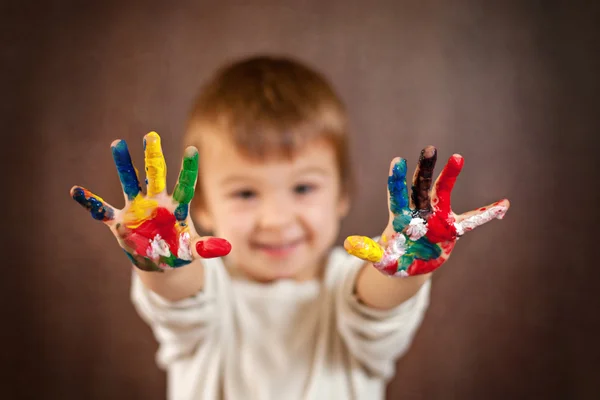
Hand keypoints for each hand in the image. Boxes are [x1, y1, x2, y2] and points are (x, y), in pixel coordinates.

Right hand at [70, 131, 230, 271]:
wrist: (159, 260)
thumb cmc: (179, 250)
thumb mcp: (193, 251)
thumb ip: (206, 247)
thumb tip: (228, 248)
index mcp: (176, 207)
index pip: (184, 185)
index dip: (188, 169)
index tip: (193, 149)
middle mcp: (156, 202)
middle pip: (155, 175)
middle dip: (153, 157)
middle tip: (151, 135)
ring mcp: (137, 210)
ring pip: (129, 183)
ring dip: (123, 165)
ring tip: (117, 143)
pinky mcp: (120, 222)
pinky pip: (102, 210)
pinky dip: (90, 202)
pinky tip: (76, 190)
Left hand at [344, 146, 509, 276]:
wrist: (411, 264)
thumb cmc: (394, 258)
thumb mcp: (382, 259)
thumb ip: (369, 252)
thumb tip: (349, 245)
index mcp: (400, 217)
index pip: (397, 195)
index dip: (397, 180)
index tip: (397, 161)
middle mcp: (418, 211)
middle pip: (420, 186)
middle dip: (425, 169)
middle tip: (429, 148)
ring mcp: (436, 217)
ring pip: (443, 193)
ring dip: (450, 177)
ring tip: (457, 157)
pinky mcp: (451, 228)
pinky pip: (472, 220)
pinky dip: (486, 214)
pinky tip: (504, 205)